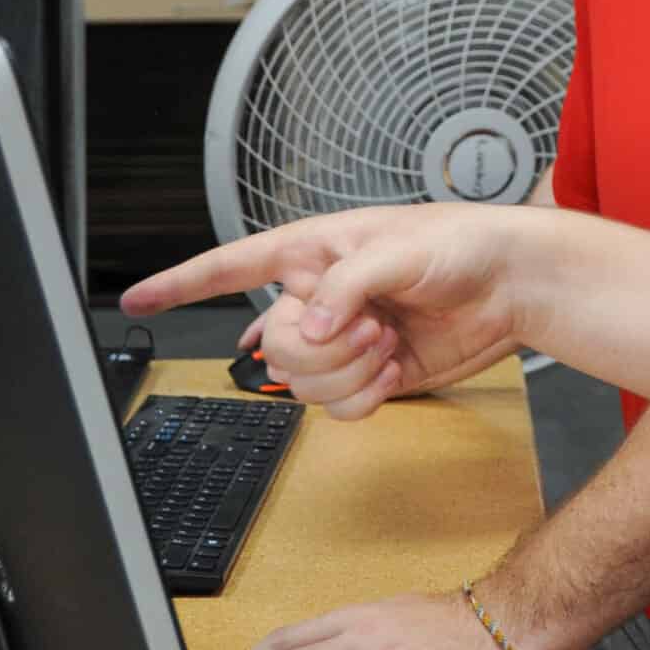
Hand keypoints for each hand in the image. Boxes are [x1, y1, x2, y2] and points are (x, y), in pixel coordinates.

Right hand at [119, 204, 525, 417]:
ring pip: (301, 383)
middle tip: (369, 327)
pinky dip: (364, 397)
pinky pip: (337, 407)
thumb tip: (307, 330)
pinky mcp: (370, 374)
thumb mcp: (400, 248)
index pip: (231, 267)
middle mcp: (319, 298)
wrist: (513, 285)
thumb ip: (345, 286)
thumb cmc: (463, 242)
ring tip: (388, 343)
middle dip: (317, 349)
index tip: (136, 299)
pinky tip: (392, 372)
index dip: (179, 283)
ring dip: (346, 373)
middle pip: (270, 345)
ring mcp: (344, 340)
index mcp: (312, 252)